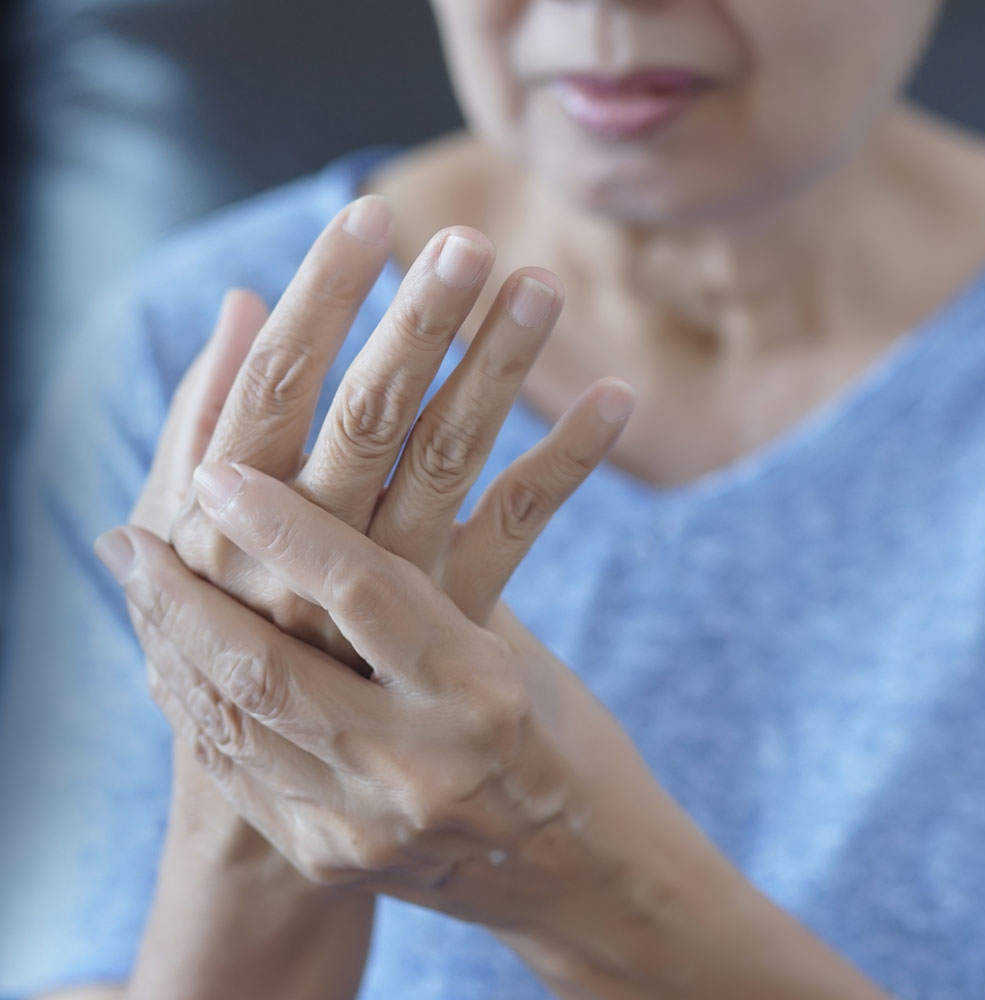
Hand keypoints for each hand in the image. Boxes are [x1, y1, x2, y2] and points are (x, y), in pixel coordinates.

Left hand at [103, 464, 691, 935]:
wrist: (579, 877)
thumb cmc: (564, 737)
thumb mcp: (511, 648)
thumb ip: (426, 590)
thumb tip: (338, 512)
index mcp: (481, 693)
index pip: (361, 590)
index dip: (282, 523)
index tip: (218, 473)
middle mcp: (419, 766)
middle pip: (268, 669)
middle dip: (183, 597)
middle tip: (129, 539)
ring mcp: (369, 827)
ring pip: (237, 724)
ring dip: (173, 647)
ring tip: (136, 585)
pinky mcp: (335, 858)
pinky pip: (242, 772)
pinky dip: (199, 707)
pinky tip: (171, 658)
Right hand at [162, 192, 633, 664]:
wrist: (289, 782)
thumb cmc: (230, 629)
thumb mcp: (194, 534)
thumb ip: (202, 420)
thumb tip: (237, 302)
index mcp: (228, 520)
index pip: (272, 390)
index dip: (319, 299)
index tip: (368, 215)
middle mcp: (306, 557)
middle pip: (368, 420)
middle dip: (418, 324)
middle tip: (470, 240)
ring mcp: (389, 596)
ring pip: (447, 463)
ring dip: (496, 370)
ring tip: (539, 287)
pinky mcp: (454, 621)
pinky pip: (515, 532)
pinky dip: (564, 460)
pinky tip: (613, 397)